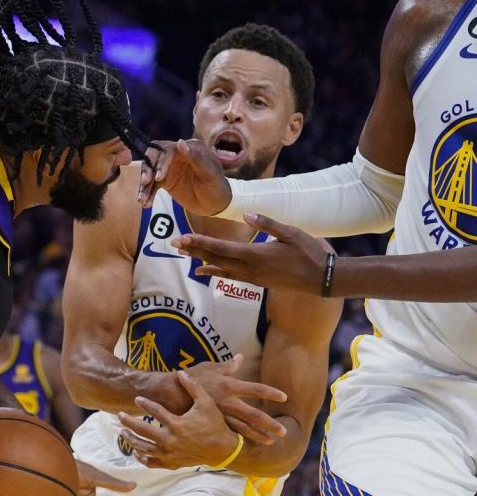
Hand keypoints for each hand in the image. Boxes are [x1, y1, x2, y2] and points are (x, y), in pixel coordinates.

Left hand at [118, 370, 240, 469]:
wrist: (223, 450)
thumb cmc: (214, 425)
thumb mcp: (206, 403)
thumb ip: (193, 387)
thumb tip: (180, 372)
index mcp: (177, 425)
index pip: (155, 412)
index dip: (145, 404)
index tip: (137, 399)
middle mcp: (171, 441)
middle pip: (143, 431)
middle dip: (129, 422)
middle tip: (119, 415)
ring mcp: (170, 454)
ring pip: (144, 448)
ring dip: (131, 440)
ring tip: (122, 431)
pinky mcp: (172, 463)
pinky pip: (152, 462)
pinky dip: (142, 458)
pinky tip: (135, 451)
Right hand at [138, 139, 231, 214]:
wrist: (216, 205)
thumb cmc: (217, 187)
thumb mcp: (209, 174)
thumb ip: (195, 158)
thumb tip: (179, 142)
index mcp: (189, 148)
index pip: (167, 149)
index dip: (160, 162)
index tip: (158, 177)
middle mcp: (177, 155)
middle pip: (153, 156)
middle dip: (147, 169)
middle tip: (145, 182)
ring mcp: (169, 168)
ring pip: (150, 172)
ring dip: (144, 185)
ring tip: (141, 200)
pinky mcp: (164, 181)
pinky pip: (151, 185)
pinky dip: (147, 193)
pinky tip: (145, 203)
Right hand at [158, 355, 286, 444]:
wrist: (169, 393)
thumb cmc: (190, 377)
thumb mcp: (209, 367)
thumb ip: (227, 366)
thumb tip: (240, 357)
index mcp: (229, 385)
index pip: (255, 388)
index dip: (270, 392)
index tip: (284, 397)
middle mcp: (227, 402)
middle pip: (253, 414)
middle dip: (269, 424)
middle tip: (283, 431)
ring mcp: (220, 415)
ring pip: (243, 428)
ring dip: (258, 435)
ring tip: (270, 442)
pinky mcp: (212, 423)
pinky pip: (229, 432)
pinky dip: (240, 439)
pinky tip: (248, 444)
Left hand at [173, 213, 332, 295]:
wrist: (322, 279)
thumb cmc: (309, 252)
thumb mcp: (290, 233)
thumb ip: (267, 224)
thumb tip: (246, 214)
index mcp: (256, 255)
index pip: (221, 248)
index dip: (200, 243)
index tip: (183, 238)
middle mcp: (250, 268)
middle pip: (215, 258)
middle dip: (193, 250)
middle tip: (173, 243)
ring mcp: (252, 277)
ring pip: (220, 268)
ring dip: (201, 260)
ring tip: (183, 254)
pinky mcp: (256, 281)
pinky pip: (229, 276)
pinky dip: (214, 271)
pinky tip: (203, 270)